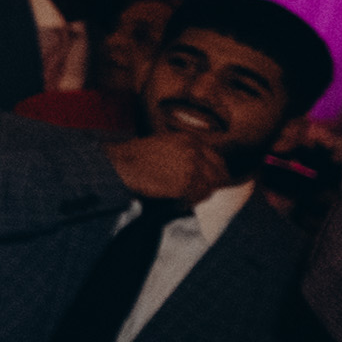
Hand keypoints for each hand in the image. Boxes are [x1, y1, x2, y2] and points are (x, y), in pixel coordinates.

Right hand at [108, 127, 232, 201]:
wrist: (121, 164)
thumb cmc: (136, 156)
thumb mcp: (165, 144)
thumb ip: (186, 152)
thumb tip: (202, 170)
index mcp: (190, 140)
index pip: (217, 160)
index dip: (216, 173)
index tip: (212, 182)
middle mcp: (195, 151)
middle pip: (219, 174)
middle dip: (211, 185)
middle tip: (198, 192)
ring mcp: (192, 167)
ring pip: (210, 188)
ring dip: (198, 195)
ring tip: (183, 196)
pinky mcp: (186, 183)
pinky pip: (197, 197)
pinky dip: (190, 201)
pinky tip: (177, 199)